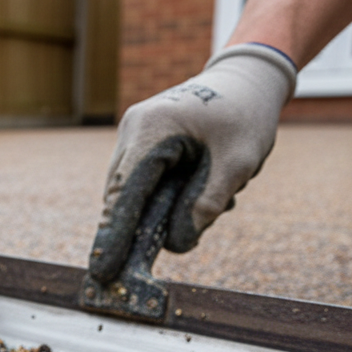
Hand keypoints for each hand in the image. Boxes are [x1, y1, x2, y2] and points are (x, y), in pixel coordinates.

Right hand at [88, 44, 296, 283]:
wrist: (247, 79)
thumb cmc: (246, 115)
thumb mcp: (237, 164)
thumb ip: (206, 205)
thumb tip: (176, 245)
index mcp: (152, 128)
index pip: (125, 193)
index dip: (113, 235)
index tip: (103, 270)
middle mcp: (133, 130)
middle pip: (120, 195)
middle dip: (132, 231)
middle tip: (133, 272)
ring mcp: (133, 135)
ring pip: (130, 192)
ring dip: (156, 213)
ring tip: (198, 214)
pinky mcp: (141, 143)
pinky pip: (142, 183)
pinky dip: (161, 200)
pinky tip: (194, 197)